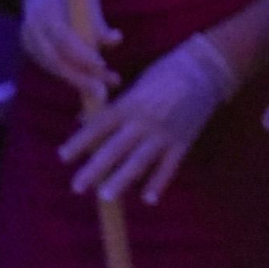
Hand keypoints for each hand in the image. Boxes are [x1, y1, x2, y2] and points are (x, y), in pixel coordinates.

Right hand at [21, 0, 121, 99]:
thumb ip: (98, 21)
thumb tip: (115, 40)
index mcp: (46, 8)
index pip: (62, 37)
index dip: (81, 54)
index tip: (102, 66)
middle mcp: (32, 26)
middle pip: (53, 59)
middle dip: (79, 77)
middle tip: (103, 91)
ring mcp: (28, 39)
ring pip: (51, 67)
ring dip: (77, 81)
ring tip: (103, 90)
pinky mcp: (30, 49)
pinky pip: (50, 67)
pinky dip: (70, 75)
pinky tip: (89, 81)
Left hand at [59, 31, 238, 204]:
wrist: (205, 68)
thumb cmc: (166, 72)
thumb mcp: (137, 85)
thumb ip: (114, 107)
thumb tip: (83, 121)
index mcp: (130, 103)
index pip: (100, 125)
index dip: (80, 141)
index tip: (62, 156)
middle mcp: (144, 120)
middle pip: (115, 147)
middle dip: (95, 167)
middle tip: (77, 186)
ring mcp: (164, 133)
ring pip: (140, 160)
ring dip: (122, 179)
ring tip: (105, 196)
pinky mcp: (183, 141)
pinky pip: (169, 166)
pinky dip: (159, 182)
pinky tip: (149, 199)